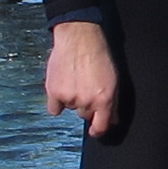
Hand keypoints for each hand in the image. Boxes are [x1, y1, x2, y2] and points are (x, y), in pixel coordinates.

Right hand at [45, 18, 120, 137]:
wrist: (79, 37)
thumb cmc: (99, 55)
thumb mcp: (113, 79)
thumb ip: (112, 103)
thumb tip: (113, 121)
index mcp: (104, 99)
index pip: (101, 126)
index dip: (98, 130)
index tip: (94, 130)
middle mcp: (87, 101)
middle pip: (84, 114)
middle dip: (86, 105)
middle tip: (85, 86)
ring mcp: (69, 97)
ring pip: (70, 108)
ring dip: (71, 99)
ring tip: (74, 79)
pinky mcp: (54, 92)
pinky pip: (54, 109)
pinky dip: (56, 102)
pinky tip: (61, 87)